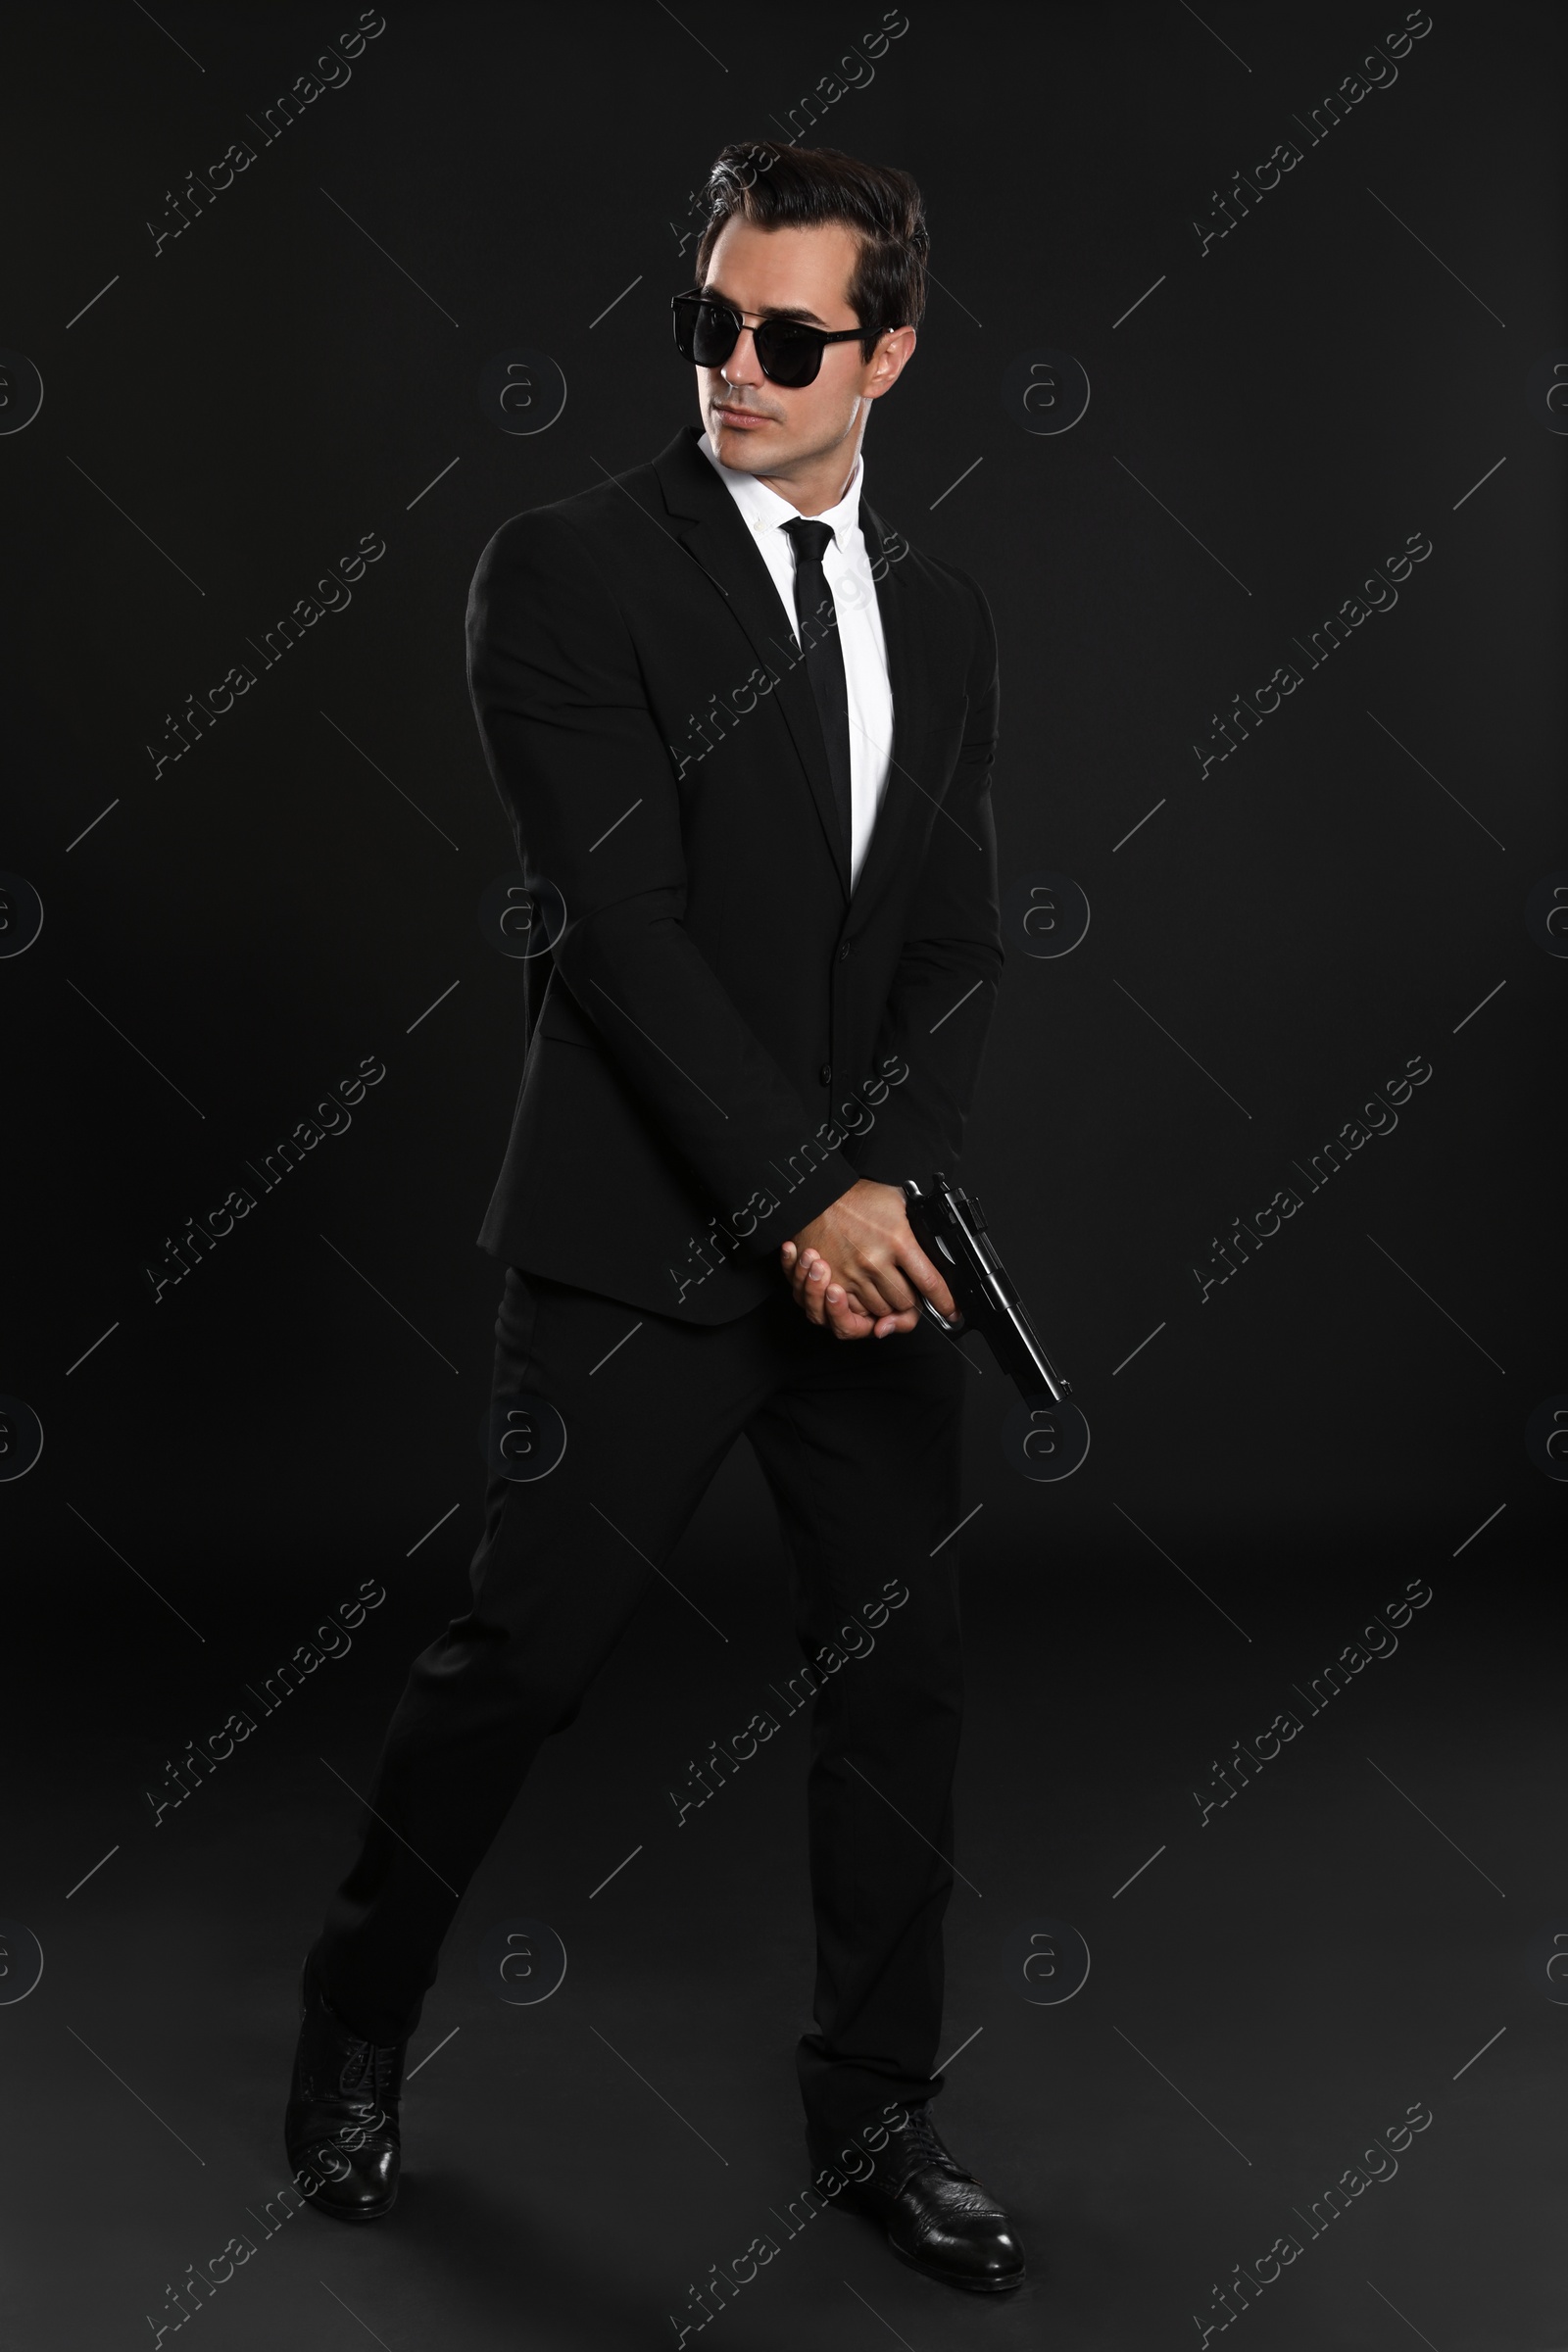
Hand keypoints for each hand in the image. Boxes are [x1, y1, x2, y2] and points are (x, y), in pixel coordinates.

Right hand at [779, 1178, 955, 1339]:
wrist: (816, 1200)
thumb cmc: (857, 1200)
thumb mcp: (898, 1201)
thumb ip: (920, 1222)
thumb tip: (939, 1241)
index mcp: (898, 1240)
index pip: (930, 1283)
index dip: (945, 1302)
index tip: (952, 1311)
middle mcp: (876, 1261)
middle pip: (906, 1303)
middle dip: (911, 1300)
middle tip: (908, 1289)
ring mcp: (854, 1275)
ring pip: (882, 1310)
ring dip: (887, 1304)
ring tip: (885, 1287)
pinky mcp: (834, 1283)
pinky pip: (856, 1310)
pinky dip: (864, 1307)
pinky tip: (868, 1291)